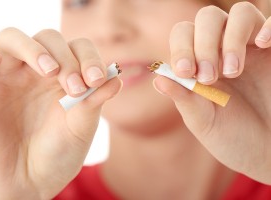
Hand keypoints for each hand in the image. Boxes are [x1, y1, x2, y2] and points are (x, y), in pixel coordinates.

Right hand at [0, 28, 120, 198]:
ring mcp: (9, 78)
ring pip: (13, 39)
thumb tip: (117, 77)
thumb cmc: (60, 152)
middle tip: (75, 87)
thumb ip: (95, 100)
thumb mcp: (81, 127)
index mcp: (65, 76)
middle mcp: (37, 72)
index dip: (89, 57)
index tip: (96, 80)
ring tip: (49, 69)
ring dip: (33, 48)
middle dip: (66, 58)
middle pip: (48, 38)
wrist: (31, 181)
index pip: (77, 47)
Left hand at [154, 2, 270, 183]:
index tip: (186, 72)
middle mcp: (224, 50)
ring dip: (231, 39)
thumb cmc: (233, 137)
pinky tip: (263, 44)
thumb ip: (183, 98)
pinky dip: (267, 27)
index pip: (184, 34)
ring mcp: (253, 48)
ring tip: (233, 72)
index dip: (181, 47)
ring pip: (240, 14)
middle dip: (204, 44)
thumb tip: (158, 78)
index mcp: (200, 64)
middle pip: (208, 18)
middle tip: (209, 77)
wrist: (266, 152)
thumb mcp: (202, 121)